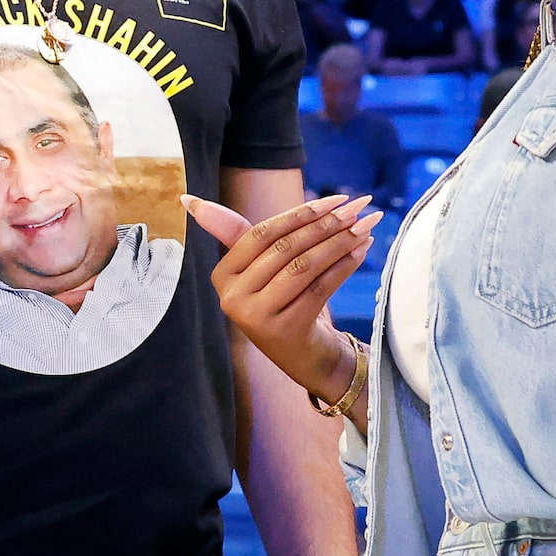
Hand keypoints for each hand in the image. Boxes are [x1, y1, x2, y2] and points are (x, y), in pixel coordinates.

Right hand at [182, 193, 376, 403]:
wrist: (305, 356)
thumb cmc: (282, 300)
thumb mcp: (258, 267)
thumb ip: (234, 232)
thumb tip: (190, 200)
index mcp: (222, 277)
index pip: (260, 234)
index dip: (300, 213)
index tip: (336, 199)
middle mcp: (232, 298)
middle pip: (285, 249)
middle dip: (326, 224)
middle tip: (359, 208)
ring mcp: (256, 318)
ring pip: (304, 266)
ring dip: (339, 242)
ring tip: (366, 225)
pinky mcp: (285, 331)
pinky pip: (320, 287)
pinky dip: (345, 265)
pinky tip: (363, 249)